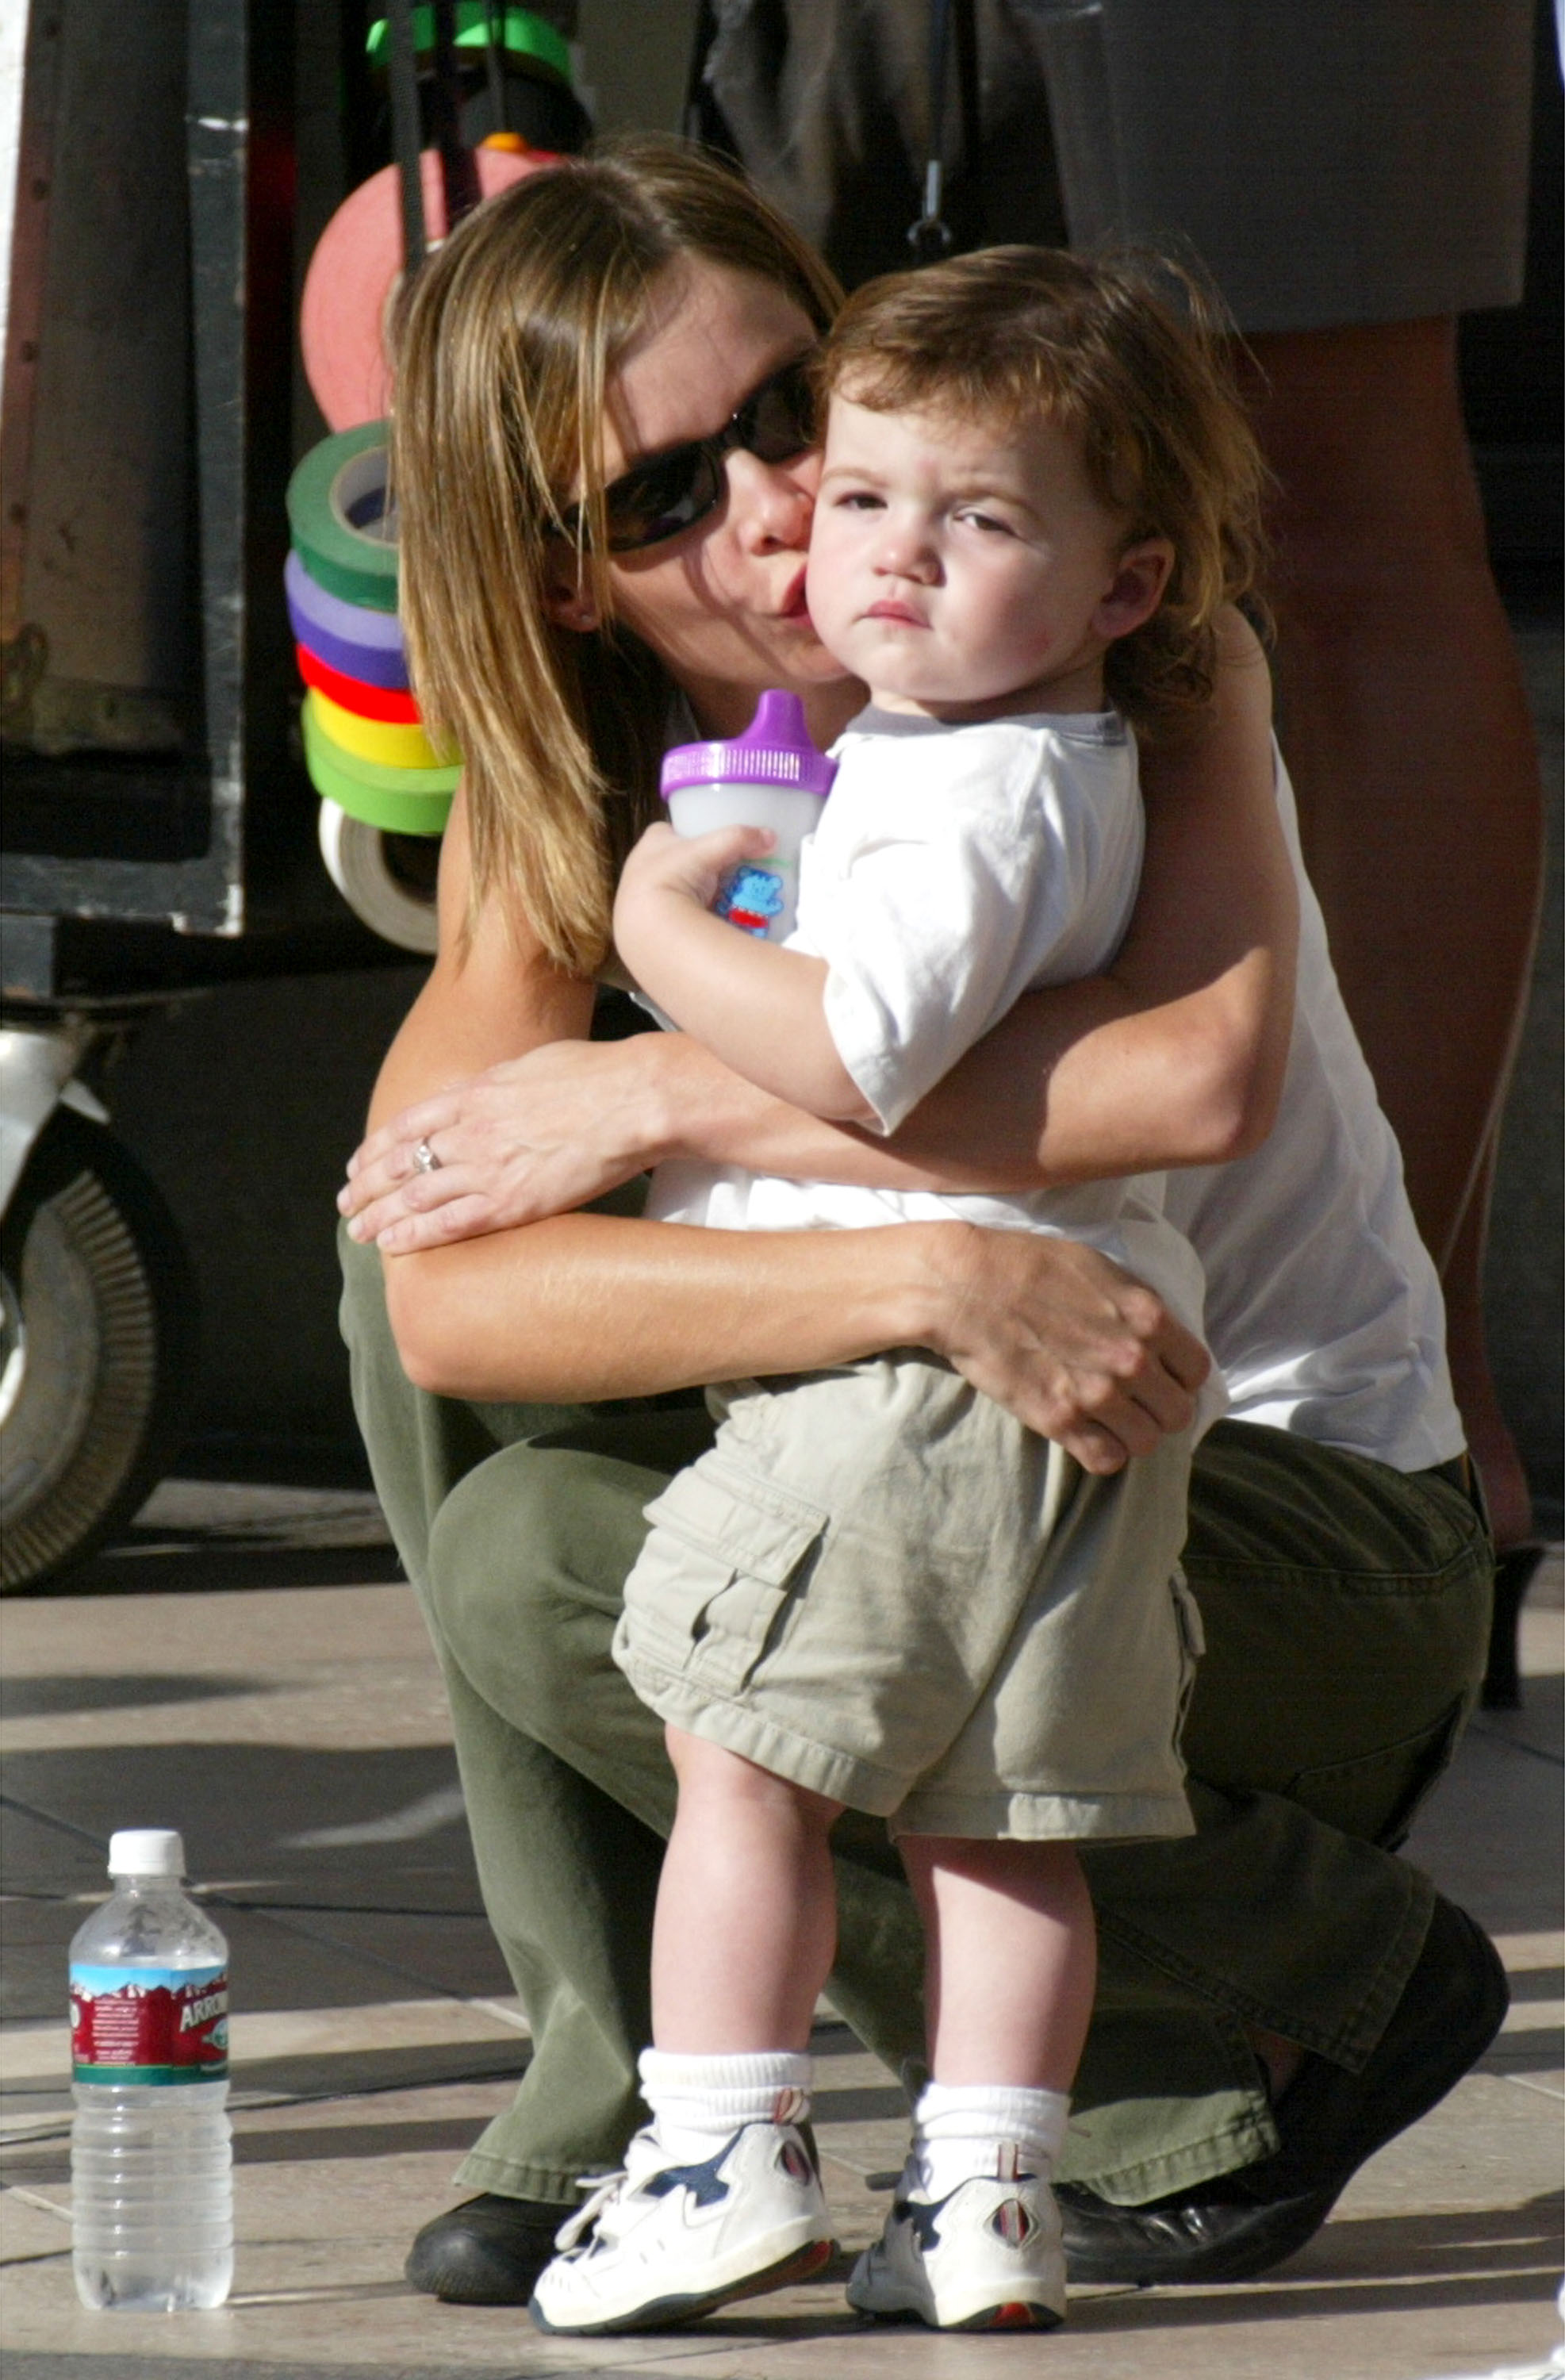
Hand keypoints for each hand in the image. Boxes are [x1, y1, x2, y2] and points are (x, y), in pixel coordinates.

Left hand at [339, 1037, 670, 1251]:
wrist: (634, 1099)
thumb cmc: (597, 1076)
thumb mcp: (532, 1064)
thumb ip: (498, 1083)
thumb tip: (483, 1092)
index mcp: (475, 1094)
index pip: (407, 1125)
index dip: (376, 1148)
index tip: (358, 1165)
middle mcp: (471, 1131)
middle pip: (401, 1162)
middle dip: (366, 1186)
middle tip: (346, 1205)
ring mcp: (488, 1167)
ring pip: (414, 1195)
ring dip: (379, 1215)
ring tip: (358, 1231)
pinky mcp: (513, 1202)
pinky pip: (449, 1223)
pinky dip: (414, 1235)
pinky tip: (392, 1245)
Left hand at [612, 819, 775, 966]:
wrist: (650, 933)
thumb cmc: (671, 879)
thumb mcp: (707, 851)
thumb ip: (738, 839)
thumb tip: (770, 837)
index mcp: (648, 847)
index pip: (664, 833)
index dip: (685, 834)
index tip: (706, 840)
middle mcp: (640, 873)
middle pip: (672, 864)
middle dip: (693, 868)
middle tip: (721, 874)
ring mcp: (642, 903)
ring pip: (673, 893)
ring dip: (693, 896)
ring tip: (719, 901)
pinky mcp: (650, 930)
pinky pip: (674, 919)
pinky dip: (690, 919)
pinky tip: (708, 924)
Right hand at [926, 1227, 1210, 1472]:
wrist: (966, 1286)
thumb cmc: (1028, 1266)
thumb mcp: (1100, 1269)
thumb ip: (1137, 1306)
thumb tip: (1157, 1335)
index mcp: (1148, 1317)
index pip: (1196, 1371)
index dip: (1180, 1377)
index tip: (1161, 1377)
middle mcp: (1131, 1359)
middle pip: (1177, 1413)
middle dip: (1159, 1410)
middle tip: (1135, 1402)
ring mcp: (1096, 1393)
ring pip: (1146, 1442)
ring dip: (1131, 1434)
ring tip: (1109, 1421)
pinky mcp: (1059, 1419)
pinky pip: (1106, 1460)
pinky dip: (1101, 1453)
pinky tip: (1088, 1435)